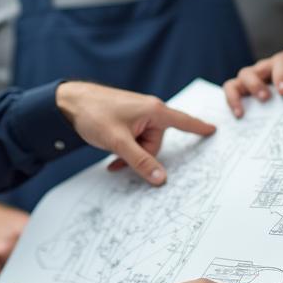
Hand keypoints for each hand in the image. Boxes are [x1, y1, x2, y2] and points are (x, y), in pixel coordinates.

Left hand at [55, 81, 213, 186]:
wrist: (68, 103)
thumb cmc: (94, 114)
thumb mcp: (118, 142)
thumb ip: (140, 161)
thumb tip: (161, 178)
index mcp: (154, 111)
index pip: (183, 121)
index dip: (199, 128)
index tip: (214, 130)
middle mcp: (148, 112)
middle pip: (157, 144)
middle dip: (141, 156)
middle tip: (120, 159)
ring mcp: (137, 116)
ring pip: (143, 145)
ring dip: (130, 155)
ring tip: (112, 158)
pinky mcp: (126, 121)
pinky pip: (133, 142)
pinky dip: (125, 151)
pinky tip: (111, 158)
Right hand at [223, 47, 282, 117]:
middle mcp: (272, 64)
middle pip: (274, 62)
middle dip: (280, 76)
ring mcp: (254, 75)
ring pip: (247, 72)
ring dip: (254, 84)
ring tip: (264, 99)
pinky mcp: (239, 87)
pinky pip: (231, 87)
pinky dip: (233, 98)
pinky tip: (241, 113)